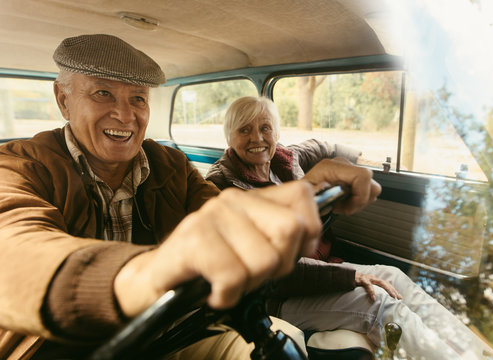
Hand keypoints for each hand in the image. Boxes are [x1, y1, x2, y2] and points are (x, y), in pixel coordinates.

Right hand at [114, 181, 321, 316]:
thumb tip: (311, 240)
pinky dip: (226, 295)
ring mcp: (212, 216)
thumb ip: (281, 239)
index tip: (292, 252)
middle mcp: (233, 200)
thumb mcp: (252, 248)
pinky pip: (233, 276)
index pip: (301, 195)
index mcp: (251, 200)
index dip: (309, 229)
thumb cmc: (210, 266)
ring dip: (248, 284)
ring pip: (265, 260)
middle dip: (278, 264)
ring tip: (226, 280)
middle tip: (251, 273)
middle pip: (290, 229)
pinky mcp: (193, 239)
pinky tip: (213, 291)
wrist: (157, 279)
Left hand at [303, 157, 381, 214]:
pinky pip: (367, 189)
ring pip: (372, 188)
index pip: (363, 175)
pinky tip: (344, 202)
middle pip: (371, 183)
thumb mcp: (306, 197)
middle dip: (360, 201)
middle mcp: (343, 164)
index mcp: (331, 167)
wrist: (302, 189)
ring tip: (343, 205)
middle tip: (343, 208)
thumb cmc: (303, 193)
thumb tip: (330, 197)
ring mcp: (349, 169)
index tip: (347, 208)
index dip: (361, 196)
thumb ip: (317, 196)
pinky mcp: (353, 176)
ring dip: (359, 201)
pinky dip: (358, 199)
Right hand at [355, 272, 401, 301]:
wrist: (346, 276)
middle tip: (398, 297)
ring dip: (388, 289)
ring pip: (381, 283)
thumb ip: (373, 291)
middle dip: (393, 290)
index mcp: (375, 280)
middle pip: (386, 283)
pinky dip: (371, 292)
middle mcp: (373, 278)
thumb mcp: (367, 287)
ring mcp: (368, 278)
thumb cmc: (358, 283)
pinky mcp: (362, 280)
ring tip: (392, 296)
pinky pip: (368, 286)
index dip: (394, 290)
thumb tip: (378, 302)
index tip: (400, 298)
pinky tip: (373, 298)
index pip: (387, 284)